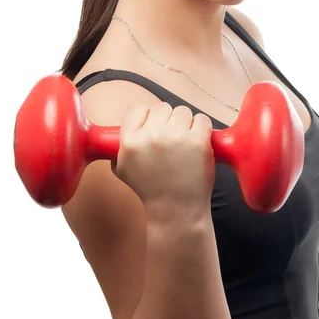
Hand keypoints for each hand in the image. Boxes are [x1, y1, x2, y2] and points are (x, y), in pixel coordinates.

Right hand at [113, 103, 214, 217]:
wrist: (176, 210)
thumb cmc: (152, 190)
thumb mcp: (123, 169)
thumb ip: (120, 147)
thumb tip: (116, 131)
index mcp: (130, 141)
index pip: (137, 108)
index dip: (146, 116)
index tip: (153, 127)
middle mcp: (151, 136)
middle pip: (162, 108)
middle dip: (168, 121)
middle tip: (171, 141)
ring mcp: (176, 137)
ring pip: (183, 111)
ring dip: (186, 124)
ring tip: (184, 145)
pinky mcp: (198, 141)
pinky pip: (202, 119)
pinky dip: (202, 129)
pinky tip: (197, 144)